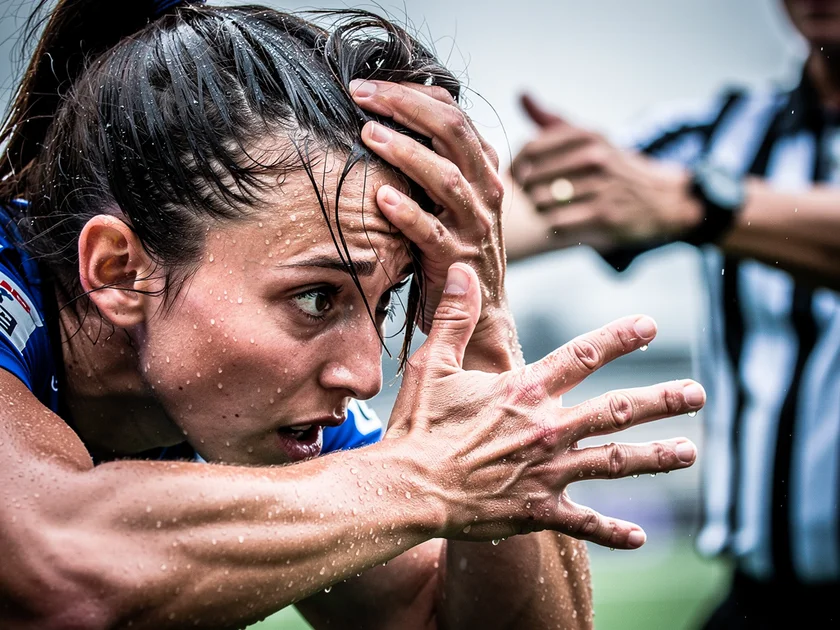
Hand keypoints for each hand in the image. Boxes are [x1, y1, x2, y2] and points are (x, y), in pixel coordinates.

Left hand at [349, 79, 511, 366]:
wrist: (478, 312)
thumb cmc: (454, 246)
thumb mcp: (452, 199)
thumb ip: (434, 162)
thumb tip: (389, 118)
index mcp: (483, 169)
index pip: (454, 115)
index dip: (413, 93)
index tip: (371, 85)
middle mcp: (485, 191)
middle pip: (453, 133)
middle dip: (405, 106)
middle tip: (362, 94)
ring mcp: (473, 226)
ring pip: (446, 178)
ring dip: (406, 152)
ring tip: (368, 134)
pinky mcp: (455, 259)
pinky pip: (431, 232)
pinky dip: (407, 212)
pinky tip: (380, 197)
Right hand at [388, 263, 703, 548]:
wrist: (408, 489)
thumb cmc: (418, 427)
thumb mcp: (431, 364)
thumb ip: (454, 317)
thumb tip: (463, 270)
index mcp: (524, 391)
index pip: (583, 355)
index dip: (619, 338)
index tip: (649, 325)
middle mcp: (547, 429)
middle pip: (617, 410)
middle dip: (661, 400)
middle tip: (697, 394)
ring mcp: (547, 472)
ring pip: (614, 461)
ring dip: (655, 456)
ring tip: (689, 451)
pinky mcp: (537, 509)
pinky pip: (583, 523)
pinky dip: (612, 531)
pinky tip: (640, 537)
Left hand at [511, 93, 700, 250]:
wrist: (661, 198)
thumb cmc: (613, 167)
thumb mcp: (589, 137)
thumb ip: (551, 120)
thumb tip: (521, 93)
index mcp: (586, 135)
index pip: (529, 148)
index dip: (516, 165)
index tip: (519, 175)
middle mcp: (594, 156)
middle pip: (530, 177)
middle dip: (526, 190)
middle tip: (534, 195)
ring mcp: (600, 186)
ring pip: (540, 202)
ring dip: (538, 209)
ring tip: (548, 208)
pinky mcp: (604, 215)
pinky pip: (556, 222)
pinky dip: (553, 224)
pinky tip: (561, 221)